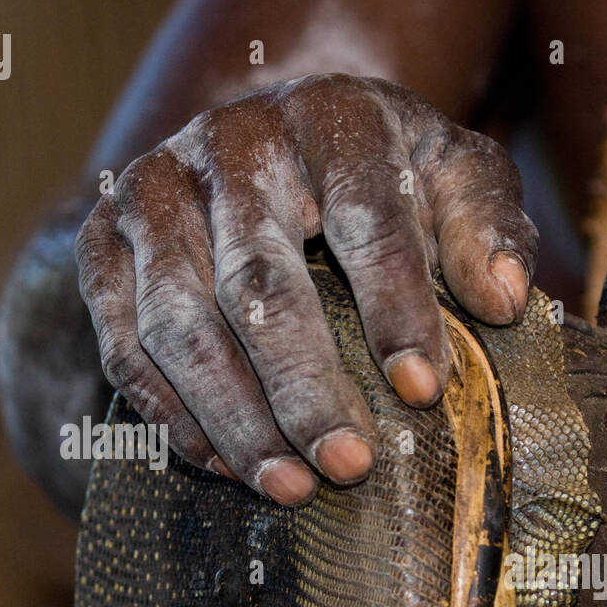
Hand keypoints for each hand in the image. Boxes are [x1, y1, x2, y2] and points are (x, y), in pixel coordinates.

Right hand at [75, 75, 535, 504]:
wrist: (278, 144)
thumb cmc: (386, 177)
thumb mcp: (454, 179)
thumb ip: (486, 226)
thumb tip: (502, 300)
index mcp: (331, 119)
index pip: (366, 216)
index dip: (395, 307)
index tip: (422, 391)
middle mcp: (231, 145)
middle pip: (259, 283)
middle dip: (305, 387)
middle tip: (350, 467)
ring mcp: (156, 192)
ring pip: (179, 322)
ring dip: (235, 418)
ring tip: (291, 488)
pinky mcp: (105, 244)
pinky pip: (125, 343)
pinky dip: (173, 414)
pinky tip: (227, 466)